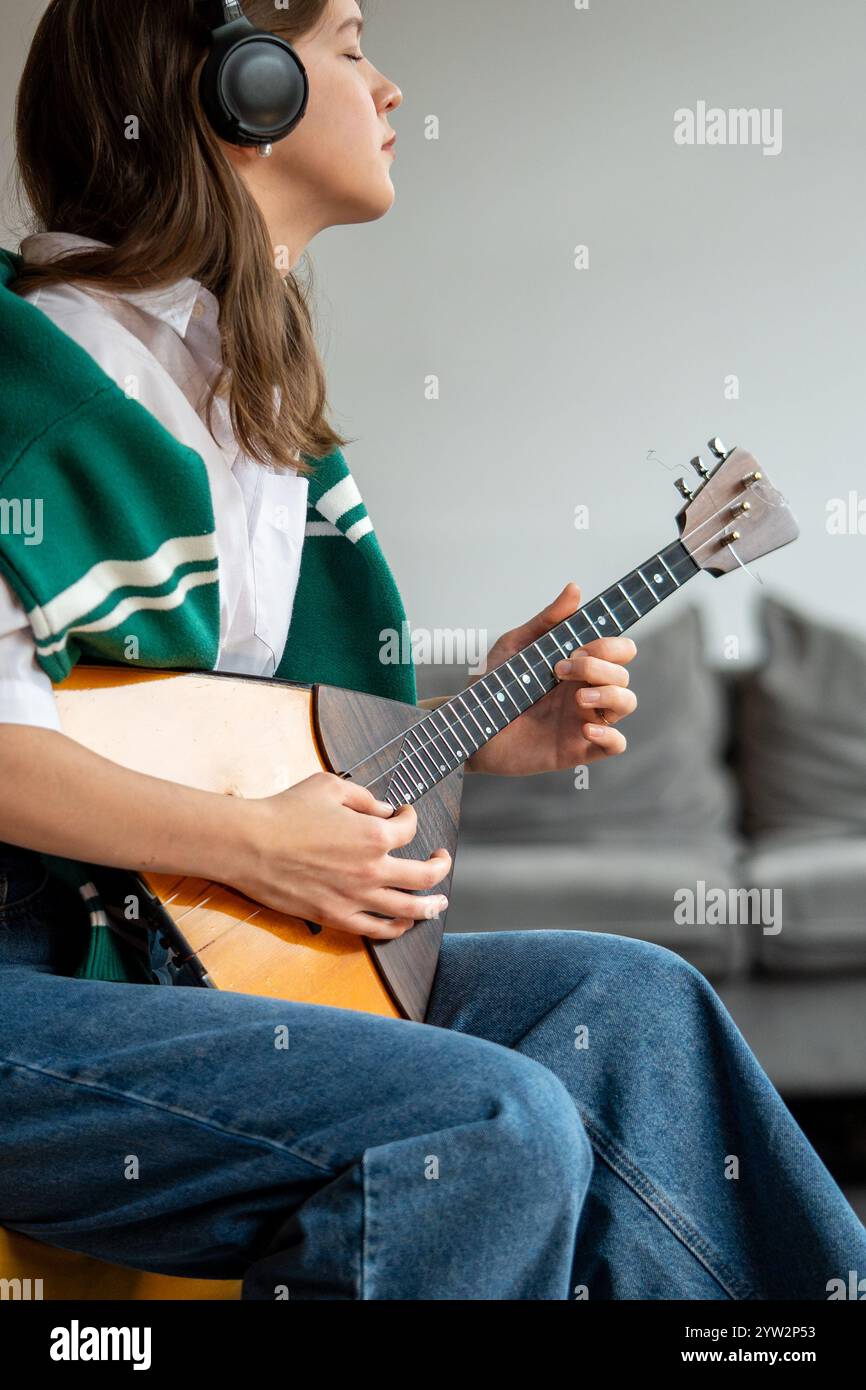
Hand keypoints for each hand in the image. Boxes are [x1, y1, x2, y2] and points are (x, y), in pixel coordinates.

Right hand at [234, 771, 451, 937]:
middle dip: (439, 865)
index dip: (411, 817)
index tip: (403, 814)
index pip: (409, 829)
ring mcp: (356, 897)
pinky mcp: (337, 916)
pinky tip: (405, 922)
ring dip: (430, 905)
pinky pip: (378, 929)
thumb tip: (384, 809)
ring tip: (438, 902)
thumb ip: (364, 797)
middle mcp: (372, 869)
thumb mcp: (330, 786)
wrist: (250, 845)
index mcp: (374, 835)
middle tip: (441, 859)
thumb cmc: (285, 812)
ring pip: (409, 908)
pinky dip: (397, 927)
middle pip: (425, 875)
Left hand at [466, 582, 637, 775]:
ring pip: (627, 703)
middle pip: (623, 673)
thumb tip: (575, 589)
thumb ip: (547, 621)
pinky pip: (616, 744)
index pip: (618, 650)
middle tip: (561, 669)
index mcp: (577, 666)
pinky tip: (585, 728)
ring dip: (611, 695)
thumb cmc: (491, 686)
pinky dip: (610, 736)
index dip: (609, 645)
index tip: (578, 646)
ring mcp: (583, 719)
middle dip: (599, 666)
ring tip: (579, 698)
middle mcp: (585, 690)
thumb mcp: (515, 646)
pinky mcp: (577, 748)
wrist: (468, 726)